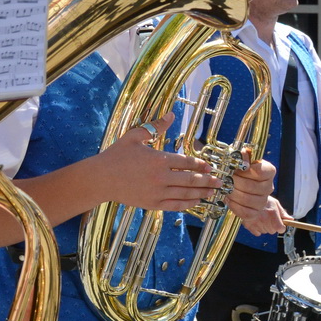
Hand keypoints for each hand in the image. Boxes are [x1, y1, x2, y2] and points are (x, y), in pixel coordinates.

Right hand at [95, 125, 220, 210]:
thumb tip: (172, 114)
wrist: (100, 179)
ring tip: (213, 192)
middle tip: (220, 181)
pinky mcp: (152, 204)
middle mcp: (161, 177)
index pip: (187, 162)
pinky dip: (188, 204)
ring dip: (201, 193)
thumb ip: (155, 127)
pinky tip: (196, 202)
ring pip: (185, 194)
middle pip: (191, 179)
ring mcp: (157, 193)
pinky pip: (175, 205)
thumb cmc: (116, 156)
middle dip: (207, 180)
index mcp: (159, 160)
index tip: (210, 166)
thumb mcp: (135, 136)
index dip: (201, 164)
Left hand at [227, 160, 286, 235]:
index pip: (261, 172)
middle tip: (225, 179)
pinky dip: (233, 206)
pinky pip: (245, 212)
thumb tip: (241, 157)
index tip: (236, 169)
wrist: (245, 188)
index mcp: (269, 171)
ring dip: (232, 194)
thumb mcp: (242, 160)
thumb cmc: (242, 171)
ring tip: (225, 189)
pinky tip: (228, 199)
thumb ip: (242, 156)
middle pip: (251, 186)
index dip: (246, 171)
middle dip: (234, 183)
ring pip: (247, 200)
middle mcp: (269, 187)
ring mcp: (263, 201)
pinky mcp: (255, 212)